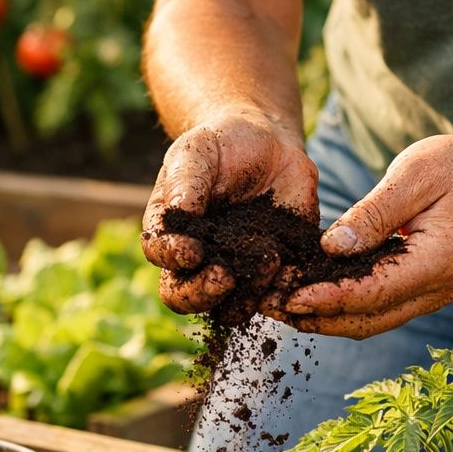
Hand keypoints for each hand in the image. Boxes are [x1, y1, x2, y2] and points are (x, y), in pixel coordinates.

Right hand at [141, 108, 317, 313]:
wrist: (268, 143)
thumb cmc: (221, 144)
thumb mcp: (198, 152)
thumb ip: (186, 182)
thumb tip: (178, 213)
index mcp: (171, 232)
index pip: (160, 256)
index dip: (171, 258)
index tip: (191, 250)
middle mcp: (199, 262)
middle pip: (187, 297)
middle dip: (202, 293)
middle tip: (224, 277)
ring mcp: (236, 271)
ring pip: (231, 308)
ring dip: (245, 298)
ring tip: (266, 265)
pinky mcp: (273, 273)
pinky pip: (275, 295)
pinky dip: (283, 293)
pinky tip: (293, 273)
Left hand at [266, 133, 452, 338]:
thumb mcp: (413, 174)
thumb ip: (374, 213)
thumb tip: (332, 248)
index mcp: (440, 260)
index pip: (375, 292)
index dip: (328, 298)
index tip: (288, 296)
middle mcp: (438, 289)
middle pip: (369, 320)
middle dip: (317, 318)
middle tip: (269, 307)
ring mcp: (431, 296)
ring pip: (370, 322)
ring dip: (324, 319)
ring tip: (278, 306)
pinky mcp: (419, 292)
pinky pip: (376, 309)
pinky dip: (341, 308)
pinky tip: (307, 295)